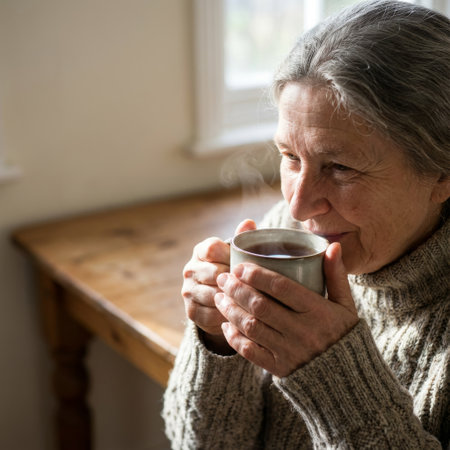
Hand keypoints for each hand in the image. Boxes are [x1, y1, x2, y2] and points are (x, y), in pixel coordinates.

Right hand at [181, 219, 256, 352]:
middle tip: (254, 285)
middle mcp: (190, 269)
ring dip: (232, 299)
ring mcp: (188, 291)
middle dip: (235, 280)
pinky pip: (211, 314)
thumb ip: (242, 239)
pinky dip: (227, 315)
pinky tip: (241, 313)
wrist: (219, 298)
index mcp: (200, 251)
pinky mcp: (191, 311)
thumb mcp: (237, 254)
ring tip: (251, 300)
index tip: (245, 264)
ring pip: (213, 295)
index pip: (212, 248)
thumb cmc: (233, 269)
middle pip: (213, 273)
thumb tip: (249, 222)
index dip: (230, 256)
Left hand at [214, 242, 358, 375]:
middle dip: (237, 289)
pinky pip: (250, 352)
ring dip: (231, 310)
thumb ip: (336, 275)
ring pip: (251, 327)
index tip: (240, 266)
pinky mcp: (279, 369)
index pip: (281, 287)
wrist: (345, 379)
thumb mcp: (345, 304)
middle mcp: (302, 331)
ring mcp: (289, 352)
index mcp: (318, 311)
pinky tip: (225, 324)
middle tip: (223, 278)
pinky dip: (234, 337)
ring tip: (219, 296)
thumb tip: (333, 245)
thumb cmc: (343, 334)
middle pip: (261, 306)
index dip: (257, 275)